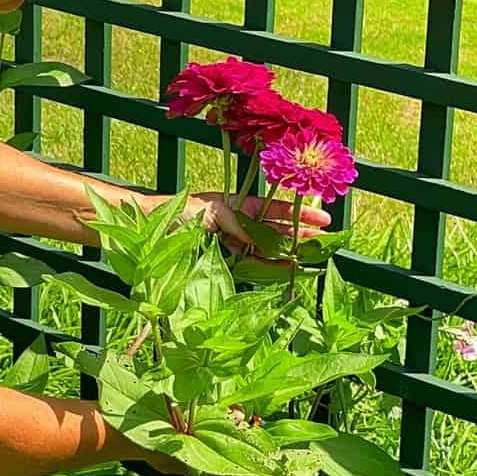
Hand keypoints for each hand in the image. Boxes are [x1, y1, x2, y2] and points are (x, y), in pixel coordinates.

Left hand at [169, 190, 330, 257]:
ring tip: (311, 259)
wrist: (151, 229)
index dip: (299, 213)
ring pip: (267, 250)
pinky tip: (284, 270)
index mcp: (238, 205)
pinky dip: (267, 269)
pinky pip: (250, 266)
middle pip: (275, 230)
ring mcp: (233, 244)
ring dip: (288, 254)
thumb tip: (257, 240)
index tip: (323, 218)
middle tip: (325, 243)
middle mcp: (239, 224)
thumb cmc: (179, 212)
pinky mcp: (224, 262)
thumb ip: (237, 224)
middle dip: (300, 235)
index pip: (275, 208)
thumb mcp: (212, 211)